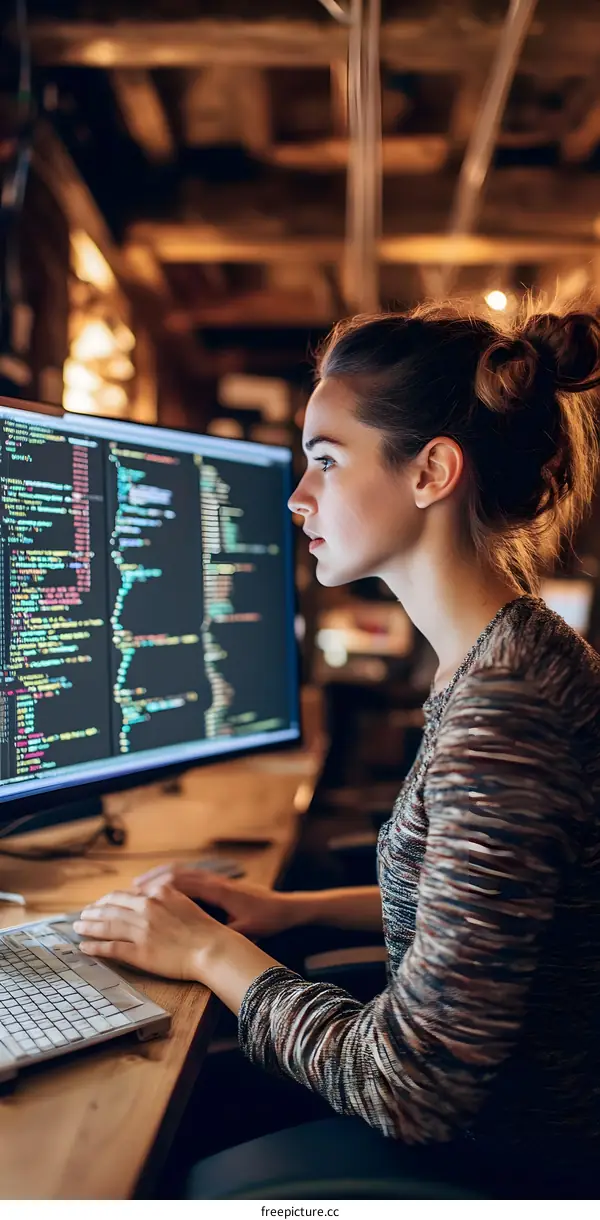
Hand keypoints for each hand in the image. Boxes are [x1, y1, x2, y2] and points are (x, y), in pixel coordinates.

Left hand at [72, 885, 223, 979]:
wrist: (213, 948)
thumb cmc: (205, 929)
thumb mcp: (184, 902)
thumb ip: (165, 898)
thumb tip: (150, 897)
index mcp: (158, 894)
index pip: (125, 895)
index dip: (109, 900)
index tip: (101, 904)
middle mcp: (146, 908)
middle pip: (111, 907)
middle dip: (94, 910)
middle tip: (83, 914)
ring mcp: (141, 930)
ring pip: (106, 925)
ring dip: (88, 926)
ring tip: (78, 928)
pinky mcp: (139, 951)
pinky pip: (110, 947)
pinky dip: (95, 946)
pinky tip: (85, 947)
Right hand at [133, 862, 299, 937]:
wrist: (284, 907)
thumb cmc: (267, 919)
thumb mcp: (247, 931)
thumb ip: (226, 935)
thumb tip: (205, 944)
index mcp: (219, 891)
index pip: (183, 883)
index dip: (158, 887)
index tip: (137, 893)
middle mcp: (214, 881)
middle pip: (177, 874)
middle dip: (151, 880)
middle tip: (126, 889)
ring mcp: (215, 879)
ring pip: (181, 873)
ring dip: (158, 878)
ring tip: (135, 887)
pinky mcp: (217, 883)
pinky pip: (188, 876)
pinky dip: (170, 880)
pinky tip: (159, 889)